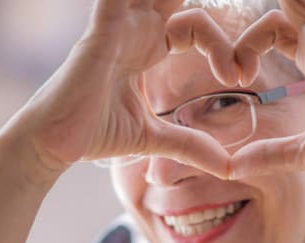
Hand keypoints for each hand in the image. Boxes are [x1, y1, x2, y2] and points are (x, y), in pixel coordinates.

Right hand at [15, 0, 239, 177]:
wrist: (53, 144)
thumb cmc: (94, 134)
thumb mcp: (153, 137)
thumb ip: (189, 144)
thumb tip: (227, 166)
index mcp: (148, 48)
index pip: (196, 26)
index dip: (222, 47)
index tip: (240, 77)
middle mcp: (135, 31)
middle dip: (204, 15)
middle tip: (250, 15)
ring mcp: (118, 27)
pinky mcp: (103, 30)